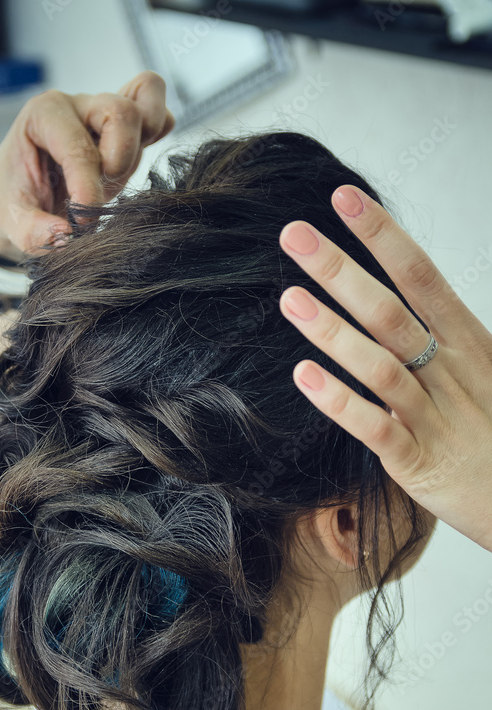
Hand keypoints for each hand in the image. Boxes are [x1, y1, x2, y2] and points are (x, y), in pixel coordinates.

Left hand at [0, 71, 174, 259]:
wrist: (18, 195)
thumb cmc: (12, 197)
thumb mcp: (8, 219)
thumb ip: (31, 231)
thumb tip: (66, 238)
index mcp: (44, 114)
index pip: (79, 146)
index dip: (87, 189)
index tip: (81, 224)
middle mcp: (79, 105)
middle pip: (121, 111)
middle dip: (117, 160)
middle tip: (99, 194)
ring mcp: (106, 114)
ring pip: (147, 107)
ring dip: (139, 149)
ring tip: (113, 177)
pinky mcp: (127, 131)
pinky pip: (159, 118)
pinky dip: (156, 138)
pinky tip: (128, 168)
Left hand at [278, 185, 491, 552]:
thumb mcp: (483, 371)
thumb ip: (443, 334)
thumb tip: (409, 292)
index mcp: (467, 342)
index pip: (421, 275)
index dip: (382, 235)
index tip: (344, 198)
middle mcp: (450, 371)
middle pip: (391, 311)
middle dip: (340, 269)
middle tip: (293, 234)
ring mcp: (434, 416)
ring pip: (380, 365)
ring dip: (332, 330)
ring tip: (288, 298)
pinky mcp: (419, 461)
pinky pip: (376, 428)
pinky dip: (340, 402)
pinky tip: (304, 377)